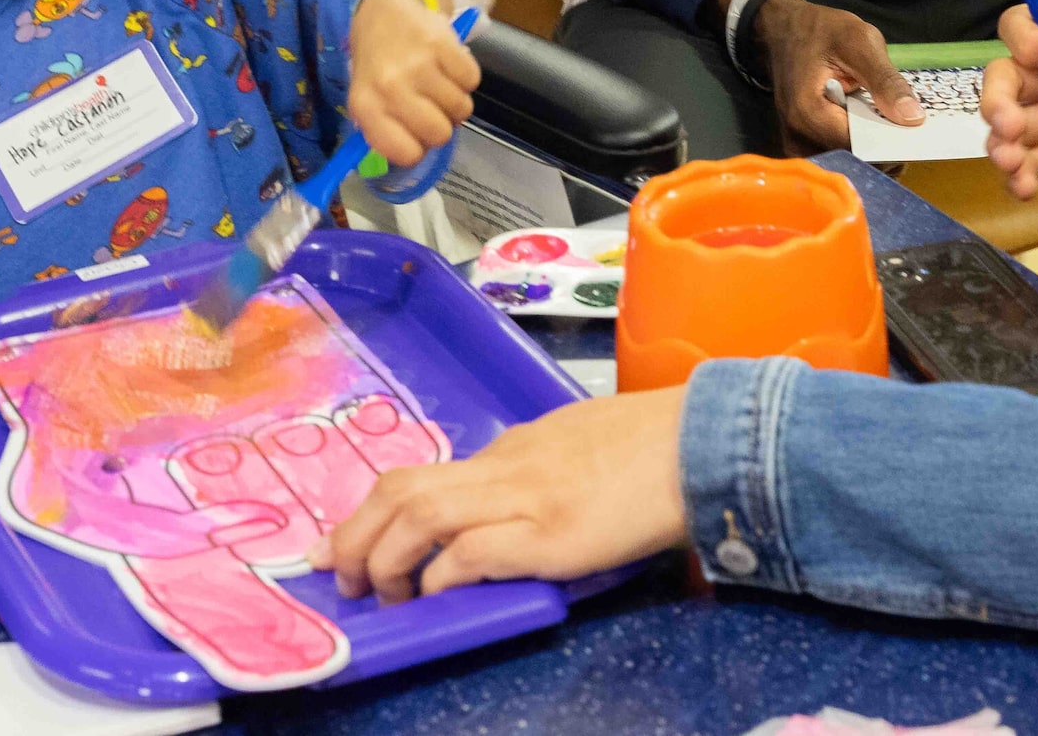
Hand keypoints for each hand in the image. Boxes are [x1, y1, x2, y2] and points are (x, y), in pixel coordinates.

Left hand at [311, 387, 689, 602]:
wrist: (699, 444)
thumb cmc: (650, 449)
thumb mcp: (576, 447)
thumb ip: (534, 469)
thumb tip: (506, 504)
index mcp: (512, 450)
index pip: (422, 475)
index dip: (372, 512)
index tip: (346, 542)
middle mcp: (506, 468)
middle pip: (402, 488)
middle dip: (355, 532)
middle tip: (338, 571)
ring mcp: (525, 499)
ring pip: (421, 513)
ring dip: (384, 556)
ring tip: (379, 592)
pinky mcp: (549, 535)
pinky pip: (471, 550)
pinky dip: (440, 573)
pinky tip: (434, 594)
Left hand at [345, 0, 479, 165]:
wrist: (384, 12)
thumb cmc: (378, 64)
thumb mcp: (368, 99)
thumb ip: (386, 131)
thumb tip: (414, 157)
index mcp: (367, 107)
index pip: (406, 153)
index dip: (419, 149)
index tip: (418, 137)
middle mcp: (390, 87)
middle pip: (440, 134)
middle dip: (442, 126)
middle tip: (434, 109)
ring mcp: (418, 64)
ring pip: (461, 109)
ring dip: (455, 102)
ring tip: (440, 85)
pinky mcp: (442, 43)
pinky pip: (472, 81)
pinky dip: (465, 78)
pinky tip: (448, 67)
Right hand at [737, 0, 920, 151]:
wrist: (785, 28)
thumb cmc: (820, 30)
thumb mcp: (859, 42)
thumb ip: (885, 80)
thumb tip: (913, 119)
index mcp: (808, 113)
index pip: (858, 147)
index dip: (890, 144)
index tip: (916, 138)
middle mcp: (797, 136)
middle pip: (850, 161)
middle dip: (883, 153)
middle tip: (908, 135)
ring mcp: (796, 142)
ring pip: (843, 163)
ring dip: (871, 153)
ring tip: (891, 131)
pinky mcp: (801, 142)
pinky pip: (834, 155)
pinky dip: (857, 148)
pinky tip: (872, 129)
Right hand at [981, 5, 1037, 199]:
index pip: (1027, 25)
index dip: (1028, 38)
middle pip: (1006, 77)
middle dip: (996, 98)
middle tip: (1010, 123)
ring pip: (1014, 125)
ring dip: (1002, 142)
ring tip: (1013, 161)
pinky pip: (1037, 165)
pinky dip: (1021, 177)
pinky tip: (1025, 187)